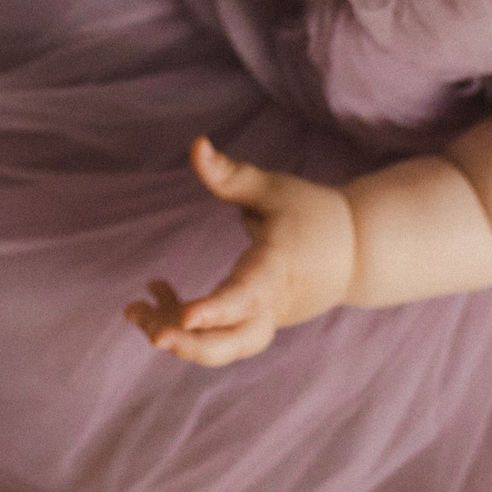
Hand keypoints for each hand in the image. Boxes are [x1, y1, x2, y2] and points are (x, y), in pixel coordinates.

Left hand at [126, 137, 356, 366]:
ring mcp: (268, 320)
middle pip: (237, 342)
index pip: (248, 294)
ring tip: (133, 310)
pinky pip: (219, 336)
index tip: (185, 317)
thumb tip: (196, 144)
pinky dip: (185, 325)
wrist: (357, 253)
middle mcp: (274, 303)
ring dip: (179, 338)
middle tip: (152, 337)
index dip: (217, 308)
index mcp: (279, 268)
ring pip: (225, 347)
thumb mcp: (274, 187)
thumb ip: (231, 174)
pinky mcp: (257, 325)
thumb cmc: (313, 213)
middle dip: (192, 346)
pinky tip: (156, 296)